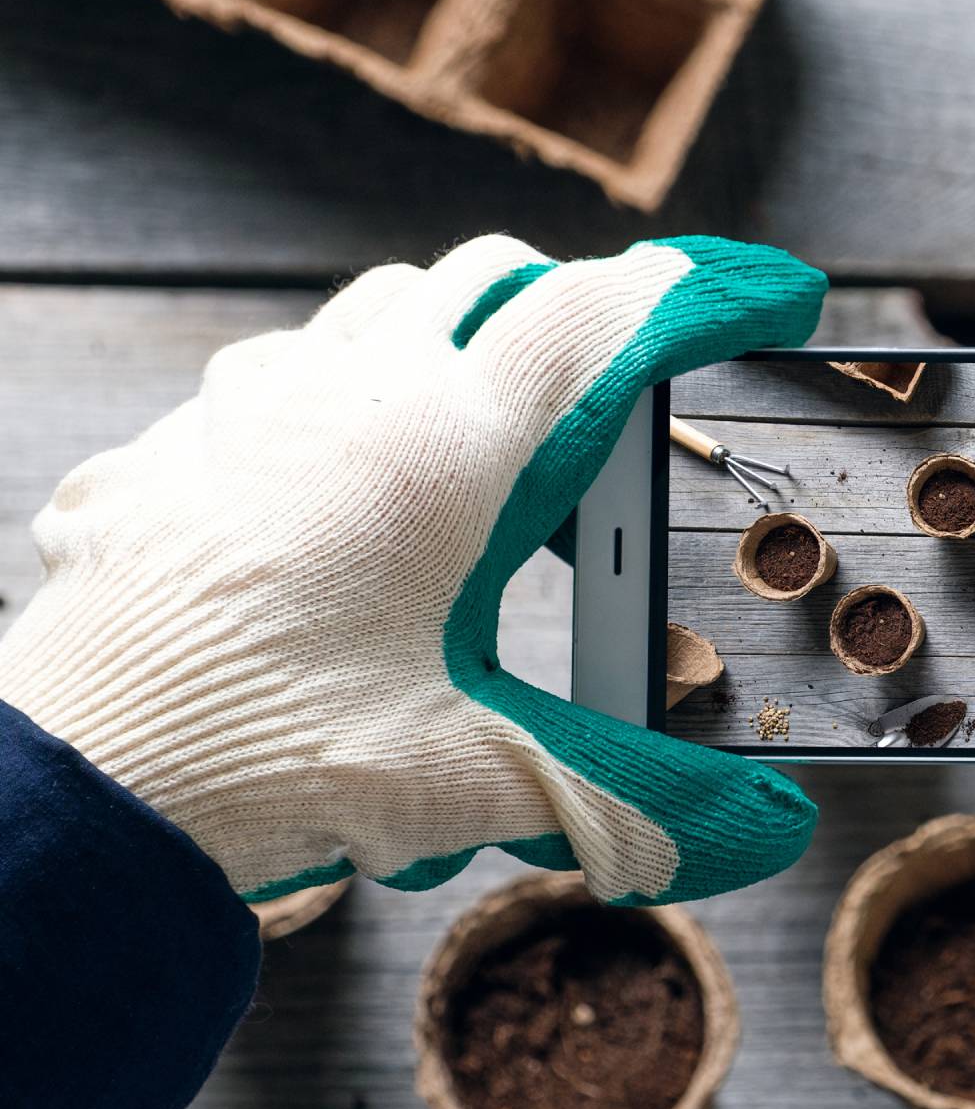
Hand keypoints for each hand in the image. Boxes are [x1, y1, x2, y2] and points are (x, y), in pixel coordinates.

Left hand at [0, 234, 825, 905]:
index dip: (688, 296)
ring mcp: (233, 414)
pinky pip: (252, 394)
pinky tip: (323, 511)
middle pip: (481, 278)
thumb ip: (630, 794)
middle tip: (605, 387)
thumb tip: (753, 830)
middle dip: (561, 311)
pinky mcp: (157, 461)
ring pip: (361, 315)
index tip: (754, 296)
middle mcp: (338, 397)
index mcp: (443, 448)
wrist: (87, 791)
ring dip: (435, 348)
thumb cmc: (277, 762)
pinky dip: (315, 418)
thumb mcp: (482, 777)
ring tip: (469, 444)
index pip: (591, 316)